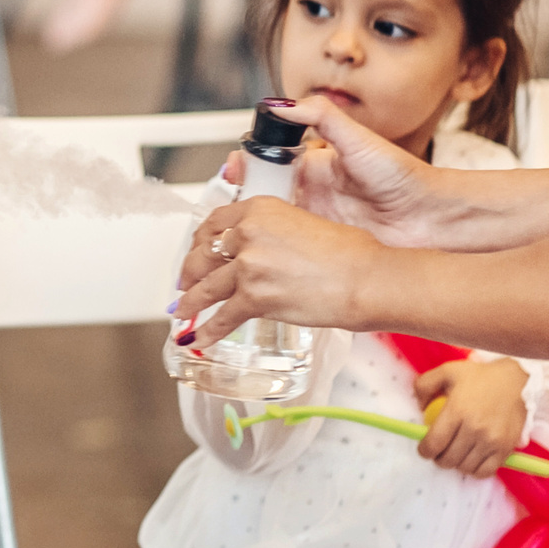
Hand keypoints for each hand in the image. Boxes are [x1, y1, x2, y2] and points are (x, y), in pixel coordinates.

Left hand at [172, 196, 380, 349]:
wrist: (366, 279)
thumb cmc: (350, 253)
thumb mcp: (304, 223)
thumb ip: (274, 232)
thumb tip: (261, 250)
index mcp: (259, 209)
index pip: (215, 222)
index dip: (200, 240)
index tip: (197, 250)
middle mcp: (248, 233)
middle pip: (203, 253)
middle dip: (190, 271)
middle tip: (186, 282)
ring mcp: (249, 266)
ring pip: (206, 287)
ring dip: (191, 302)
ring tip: (182, 312)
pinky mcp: (254, 297)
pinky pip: (223, 318)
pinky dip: (208, 331)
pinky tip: (197, 338)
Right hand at [199, 100, 467, 275]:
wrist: (432, 219)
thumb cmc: (405, 178)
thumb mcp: (360, 139)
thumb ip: (322, 116)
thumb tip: (283, 104)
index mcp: (315, 165)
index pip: (268, 161)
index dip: (246, 164)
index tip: (232, 168)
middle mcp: (311, 193)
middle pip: (262, 194)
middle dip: (240, 198)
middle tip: (228, 202)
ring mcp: (316, 222)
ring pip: (270, 223)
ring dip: (251, 226)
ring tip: (235, 228)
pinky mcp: (323, 248)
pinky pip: (290, 248)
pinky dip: (272, 249)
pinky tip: (262, 249)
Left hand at [413, 357, 529, 477]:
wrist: (516, 381)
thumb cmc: (479, 377)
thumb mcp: (446, 371)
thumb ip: (424, 385)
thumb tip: (420, 408)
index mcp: (457, 411)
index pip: (433, 443)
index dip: (424, 451)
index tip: (424, 449)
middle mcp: (474, 429)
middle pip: (448, 459)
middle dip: (439, 458)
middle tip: (440, 451)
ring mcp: (491, 441)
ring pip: (464, 467)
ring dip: (456, 464)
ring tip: (456, 453)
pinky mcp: (505, 449)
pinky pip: (485, 472)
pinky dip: (474, 470)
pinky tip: (471, 459)